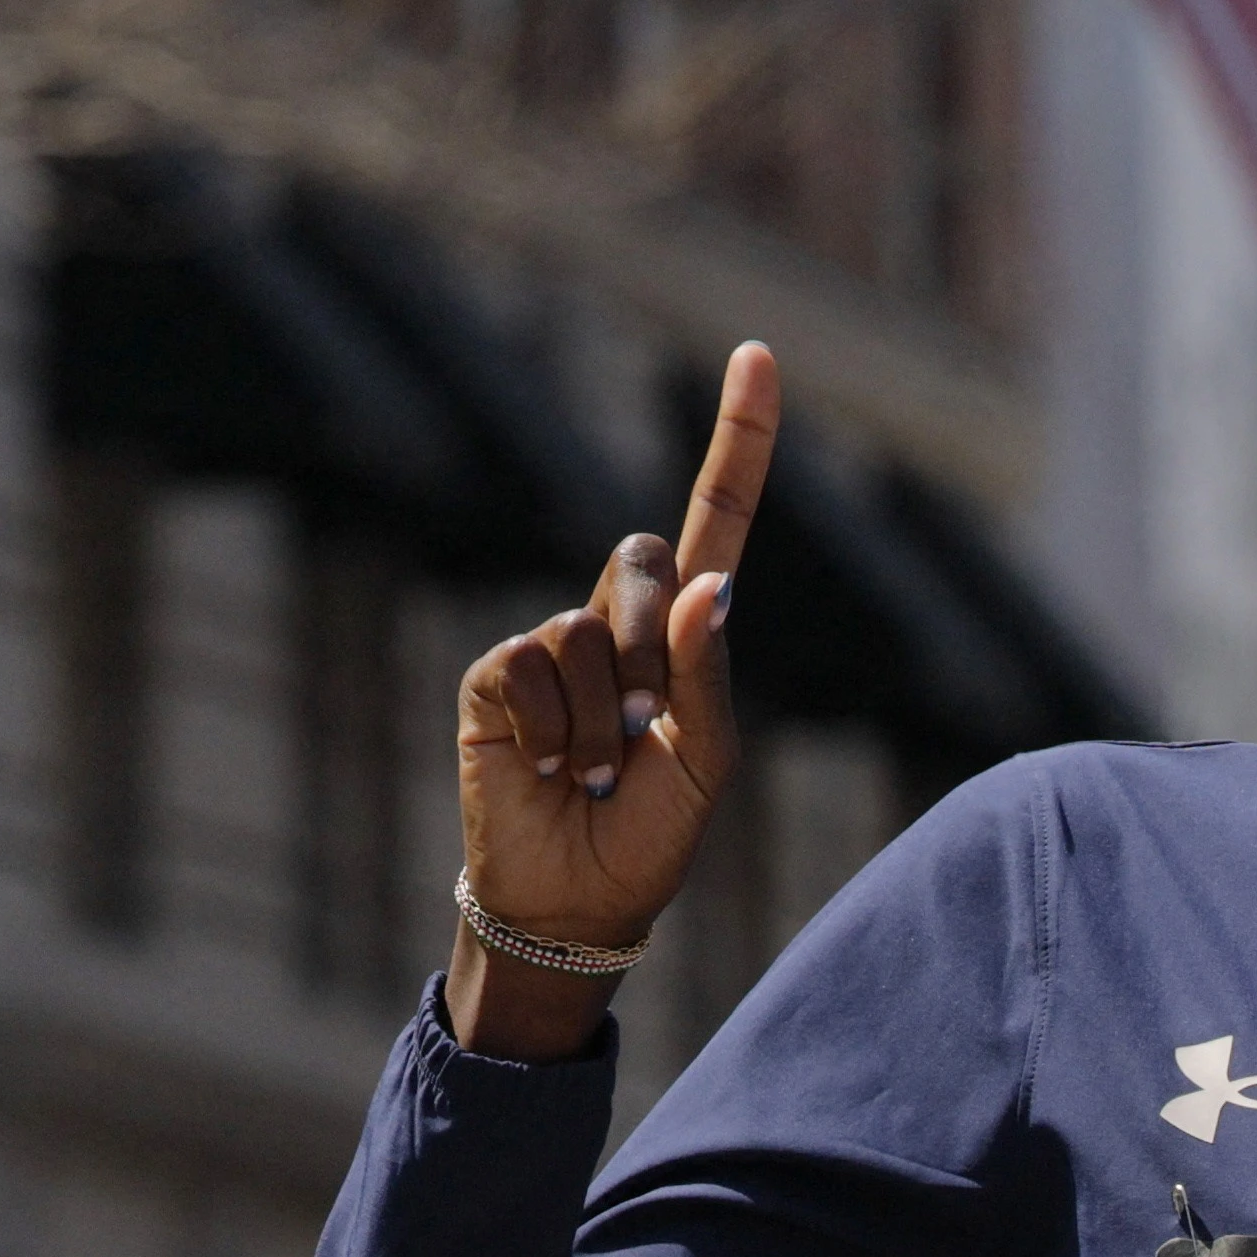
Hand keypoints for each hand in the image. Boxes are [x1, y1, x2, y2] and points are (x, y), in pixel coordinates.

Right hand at [445, 341, 780, 1053]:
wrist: (577, 900)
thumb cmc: (652, 835)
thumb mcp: (708, 762)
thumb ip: (710, 673)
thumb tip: (713, 582)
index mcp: (685, 634)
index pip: (718, 520)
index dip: (739, 442)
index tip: (760, 355)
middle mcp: (616, 621)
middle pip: (648, 559)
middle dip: (658, 648)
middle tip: (646, 732)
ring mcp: (549, 642)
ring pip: (591, 628)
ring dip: (609, 718)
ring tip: (598, 772)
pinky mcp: (495, 675)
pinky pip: (534, 664)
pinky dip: (558, 729)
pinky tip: (552, 769)